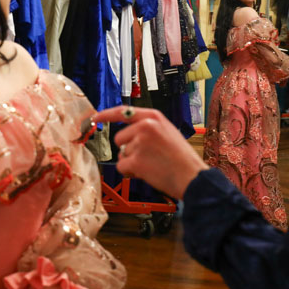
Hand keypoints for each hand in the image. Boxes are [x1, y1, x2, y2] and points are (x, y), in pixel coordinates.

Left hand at [91, 106, 207, 198]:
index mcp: (153, 117)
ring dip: (132, 162)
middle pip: (119, 138)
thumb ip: (148, 128)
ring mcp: (139, 143)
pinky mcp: (135, 160)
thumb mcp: (168, 132)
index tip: (96, 117)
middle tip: (149, 157)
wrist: (193, 177)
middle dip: (129, 149)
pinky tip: (148, 172)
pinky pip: (122, 167)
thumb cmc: (182, 158)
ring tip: (152, 165)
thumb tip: (127, 134)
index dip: (106, 115)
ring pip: (121, 154)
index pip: (123, 112)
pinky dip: (131, 173)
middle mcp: (145, 126)